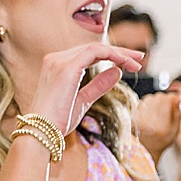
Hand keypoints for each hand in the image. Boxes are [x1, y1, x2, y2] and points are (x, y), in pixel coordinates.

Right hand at [29, 43, 144, 138]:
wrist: (41, 132)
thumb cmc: (56, 122)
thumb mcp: (82, 101)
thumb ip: (98, 85)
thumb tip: (116, 72)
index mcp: (56, 66)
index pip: (87, 54)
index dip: (110, 56)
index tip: (129, 64)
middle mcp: (56, 59)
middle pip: (93, 48)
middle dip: (119, 52)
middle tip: (139, 59)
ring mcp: (59, 61)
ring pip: (96, 48)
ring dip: (119, 53)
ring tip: (136, 63)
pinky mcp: (66, 67)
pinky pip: (95, 52)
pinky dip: (113, 55)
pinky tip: (125, 63)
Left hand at [133, 90, 180, 160]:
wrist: (144, 151)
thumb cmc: (161, 142)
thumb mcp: (175, 131)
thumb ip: (178, 114)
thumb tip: (178, 99)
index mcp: (161, 126)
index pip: (167, 100)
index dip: (173, 98)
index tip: (175, 100)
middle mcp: (148, 121)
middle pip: (158, 97)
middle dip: (164, 99)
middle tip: (167, 106)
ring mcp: (138, 119)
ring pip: (149, 98)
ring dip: (155, 101)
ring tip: (157, 110)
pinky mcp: (131, 117)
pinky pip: (140, 103)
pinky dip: (146, 105)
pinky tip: (149, 113)